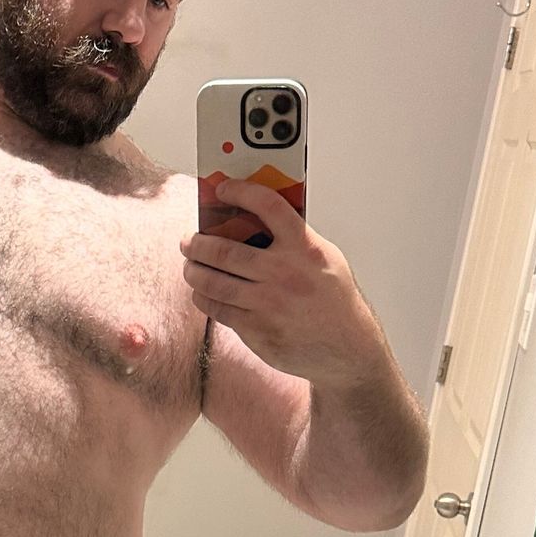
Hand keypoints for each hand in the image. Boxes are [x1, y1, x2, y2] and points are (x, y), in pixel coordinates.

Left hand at [179, 179, 379, 387]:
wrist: (347, 348)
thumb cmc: (334, 299)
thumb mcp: (325, 258)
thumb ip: (295, 239)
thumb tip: (253, 219)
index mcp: (304, 247)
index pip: (268, 206)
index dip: (240, 191)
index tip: (222, 189)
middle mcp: (284, 273)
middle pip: (224, 251)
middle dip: (197, 244)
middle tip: (188, 241)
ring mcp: (269, 304)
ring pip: (215, 283)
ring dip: (194, 272)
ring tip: (189, 267)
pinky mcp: (257, 331)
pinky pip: (219, 310)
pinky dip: (205, 299)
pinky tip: (201, 293)